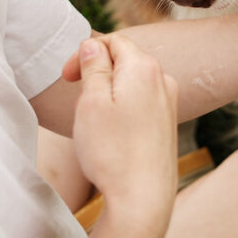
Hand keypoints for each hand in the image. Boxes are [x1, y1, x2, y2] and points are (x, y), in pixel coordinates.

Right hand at [71, 35, 177, 237]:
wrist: (143, 197)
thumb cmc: (113, 151)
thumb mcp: (91, 102)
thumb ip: (94, 66)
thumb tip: (94, 44)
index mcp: (144, 67)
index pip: (113, 40)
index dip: (85, 54)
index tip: (67, 78)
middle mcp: (163, 78)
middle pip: (125, 59)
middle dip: (98, 72)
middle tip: (79, 100)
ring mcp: (169, 101)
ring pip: (133, 82)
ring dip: (110, 91)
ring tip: (95, 120)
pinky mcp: (168, 122)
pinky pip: (142, 101)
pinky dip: (124, 107)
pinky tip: (113, 132)